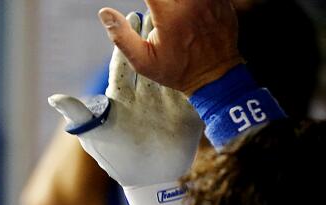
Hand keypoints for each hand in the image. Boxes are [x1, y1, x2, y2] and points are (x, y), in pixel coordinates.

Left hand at [49, 12, 200, 204]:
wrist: (151, 183)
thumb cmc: (118, 160)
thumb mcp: (97, 137)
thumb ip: (79, 115)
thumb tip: (54, 98)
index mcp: (122, 97)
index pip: (125, 62)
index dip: (127, 40)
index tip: (130, 15)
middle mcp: (145, 94)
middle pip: (150, 57)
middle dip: (153, 35)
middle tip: (158, 11)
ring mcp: (167, 101)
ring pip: (172, 67)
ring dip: (176, 47)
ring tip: (180, 25)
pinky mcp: (187, 110)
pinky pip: (193, 87)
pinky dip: (198, 70)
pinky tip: (204, 49)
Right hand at [98, 0, 241, 94]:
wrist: (215, 76)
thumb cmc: (176, 71)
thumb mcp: (143, 61)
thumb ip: (121, 36)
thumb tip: (104, 13)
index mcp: (169, 15)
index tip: (145, 3)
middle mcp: (191, 3)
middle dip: (161, 0)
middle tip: (157, 8)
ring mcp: (209, 0)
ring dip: (174, 0)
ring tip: (168, 10)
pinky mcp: (221, 0)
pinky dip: (188, 2)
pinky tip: (183, 11)